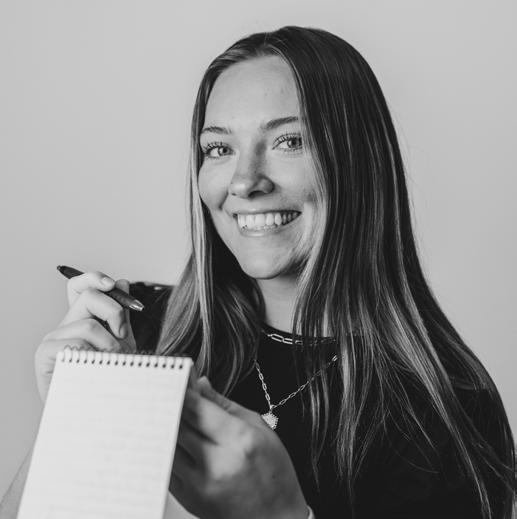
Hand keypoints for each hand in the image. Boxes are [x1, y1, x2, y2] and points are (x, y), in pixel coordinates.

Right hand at [34, 271, 136, 402]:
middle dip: (114, 312)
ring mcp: (53, 338)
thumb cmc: (109, 377)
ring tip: (114, 362)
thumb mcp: (121, 342)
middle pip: (89, 296)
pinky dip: (94, 355)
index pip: (80, 286)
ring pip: (89, 325)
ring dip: (110, 345)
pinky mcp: (45, 354)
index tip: (113, 284)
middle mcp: (66, 324)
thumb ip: (121, 315)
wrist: (96, 411)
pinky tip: (96, 368)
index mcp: (82, 318)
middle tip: (122, 336)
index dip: (94, 278)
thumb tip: (123, 282)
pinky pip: (76, 343)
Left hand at [171, 377, 307, 518]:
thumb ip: (225, 405)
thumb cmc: (274, 473)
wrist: (276, 518)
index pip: (196, 409)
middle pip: (178, 425)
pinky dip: (167, 448)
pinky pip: (167, 466)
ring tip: (168, 410)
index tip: (177, 377)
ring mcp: (199, 485)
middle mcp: (217, 464)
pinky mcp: (188, 499)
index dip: (182, 390)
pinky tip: (171, 436)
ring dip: (165, 425)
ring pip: (168, 445)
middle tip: (167, 389)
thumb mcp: (259, 428)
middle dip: (171, 403)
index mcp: (239, 441)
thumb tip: (200, 385)